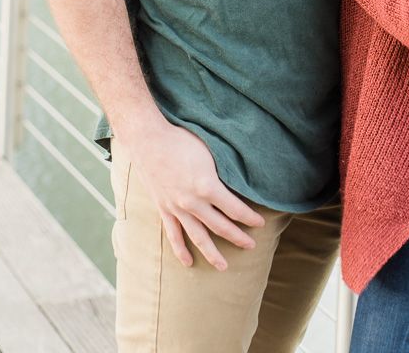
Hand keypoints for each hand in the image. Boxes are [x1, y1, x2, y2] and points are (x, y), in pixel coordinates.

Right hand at [129, 116, 264, 270]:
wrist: (148, 140)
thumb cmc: (181, 140)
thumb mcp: (208, 152)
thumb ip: (221, 171)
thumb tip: (236, 182)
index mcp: (207, 186)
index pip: (235, 209)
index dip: (249, 218)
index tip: (260, 223)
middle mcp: (193, 202)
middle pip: (220, 226)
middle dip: (238, 237)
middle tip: (251, 245)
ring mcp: (177, 208)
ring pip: (198, 237)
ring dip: (212, 253)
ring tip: (224, 267)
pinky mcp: (164, 209)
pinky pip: (173, 235)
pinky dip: (181, 250)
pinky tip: (188, 262)